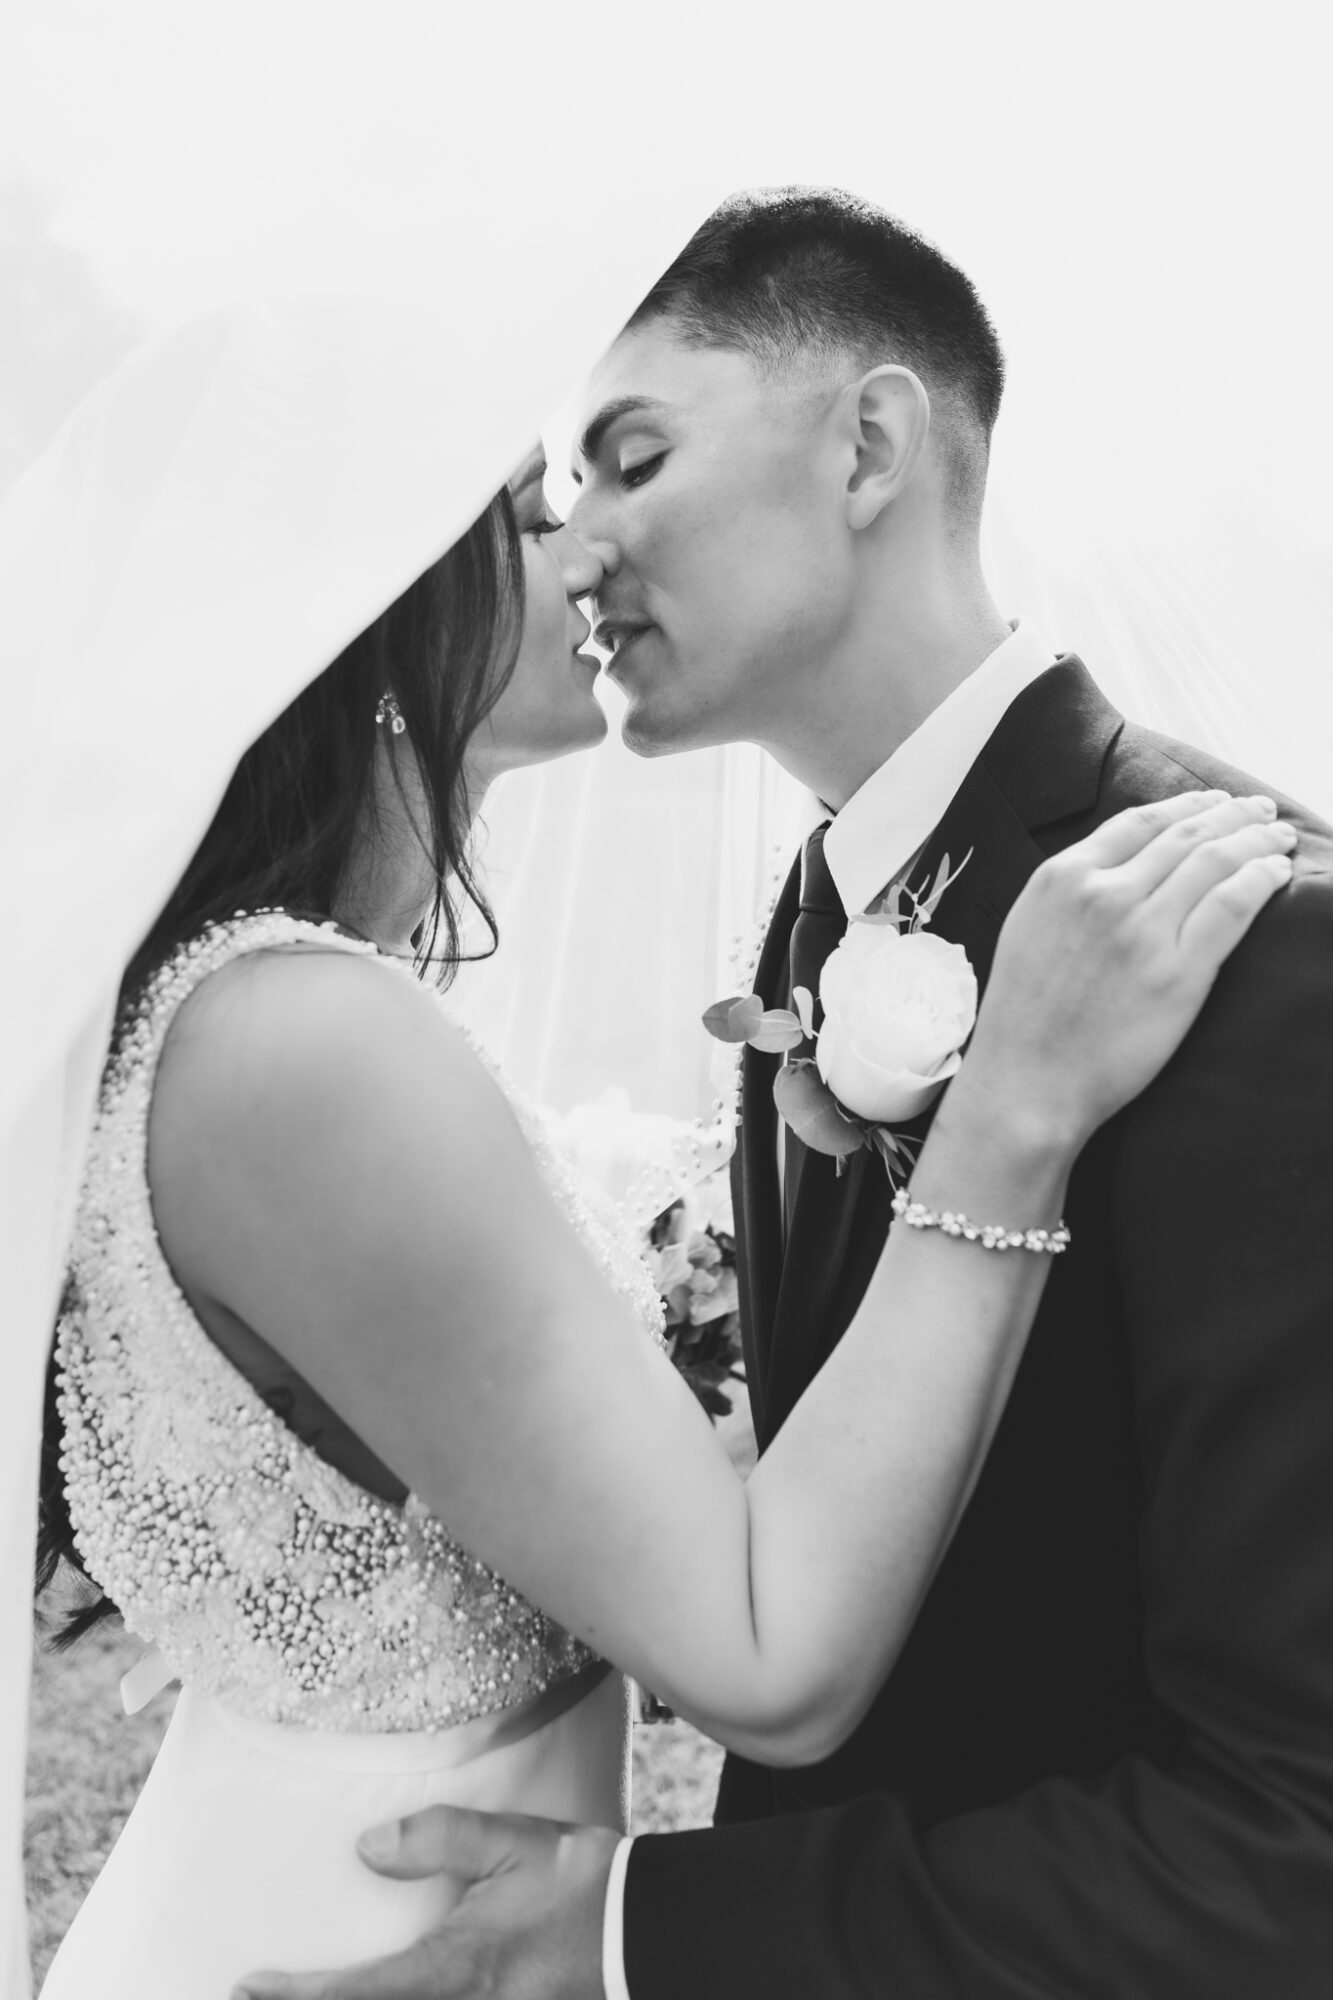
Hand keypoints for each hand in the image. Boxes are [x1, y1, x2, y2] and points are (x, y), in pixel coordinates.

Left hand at [233, 1806, 618, 1999]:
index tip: (247, 1983)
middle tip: (266, 1994)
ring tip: (317, 1991)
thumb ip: (440, 1839)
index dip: (295, 1994)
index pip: (354, 1993)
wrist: (651, 1933)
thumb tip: (368, 1848)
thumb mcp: (515, 1844)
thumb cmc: (585, 1884)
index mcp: (454, 1969)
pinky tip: (390, 1988)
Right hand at [958, 789, 1295, 1150]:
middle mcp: (1103, 894)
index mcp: (1062, 878)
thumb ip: (1072, 893)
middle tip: (1259, 810)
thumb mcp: (1029, 929)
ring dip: (1254, 840)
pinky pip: (1232, 906)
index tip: (1213, 803)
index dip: (1186, 805)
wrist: (1028, 1081)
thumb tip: (1121, 870)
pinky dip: (1261, 880)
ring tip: (1277, 837)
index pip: (1139, 822)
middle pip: (1184, 835)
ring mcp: (1142, 931)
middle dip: (1231, 815)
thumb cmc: (1025, 1018)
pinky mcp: (1177, 972)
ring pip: (1214, 861)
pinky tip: (1277, 873)